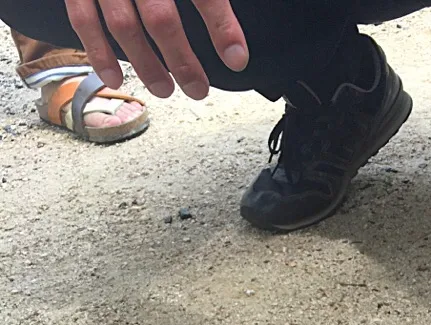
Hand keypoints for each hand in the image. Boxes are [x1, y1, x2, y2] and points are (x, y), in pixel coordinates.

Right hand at [65, 0, 247, 98]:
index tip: (236, 57)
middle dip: (182, 60)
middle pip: (160, 17)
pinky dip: (98, 53)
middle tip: (198, 88)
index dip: (221, 26)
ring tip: (165, 89)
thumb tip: (230, 24)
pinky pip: (83, 18)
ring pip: (124, 26)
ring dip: (145, 65)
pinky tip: (114, 76)